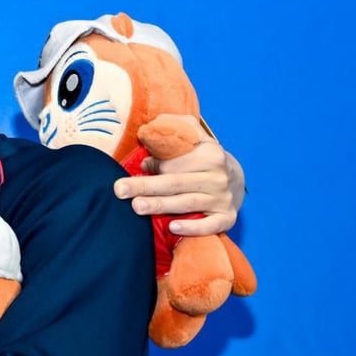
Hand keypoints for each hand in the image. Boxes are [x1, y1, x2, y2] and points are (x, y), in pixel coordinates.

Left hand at [113, 120, 245, 236]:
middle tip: (120, 190)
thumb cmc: (202, 158)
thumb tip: (149, 127)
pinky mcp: (227, 218)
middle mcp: (218, 177)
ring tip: (136, 207)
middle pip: (176, 182)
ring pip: (187, 203)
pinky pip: (211, 225)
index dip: (155, 164)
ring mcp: (223, 198)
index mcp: (210, 154)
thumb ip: (176, 128)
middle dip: (146, 186)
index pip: (176, 161)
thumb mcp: (196, 138)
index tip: (139, 165)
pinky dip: (193, 227)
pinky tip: (173, 228)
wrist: (235, 179)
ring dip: (161, 205)